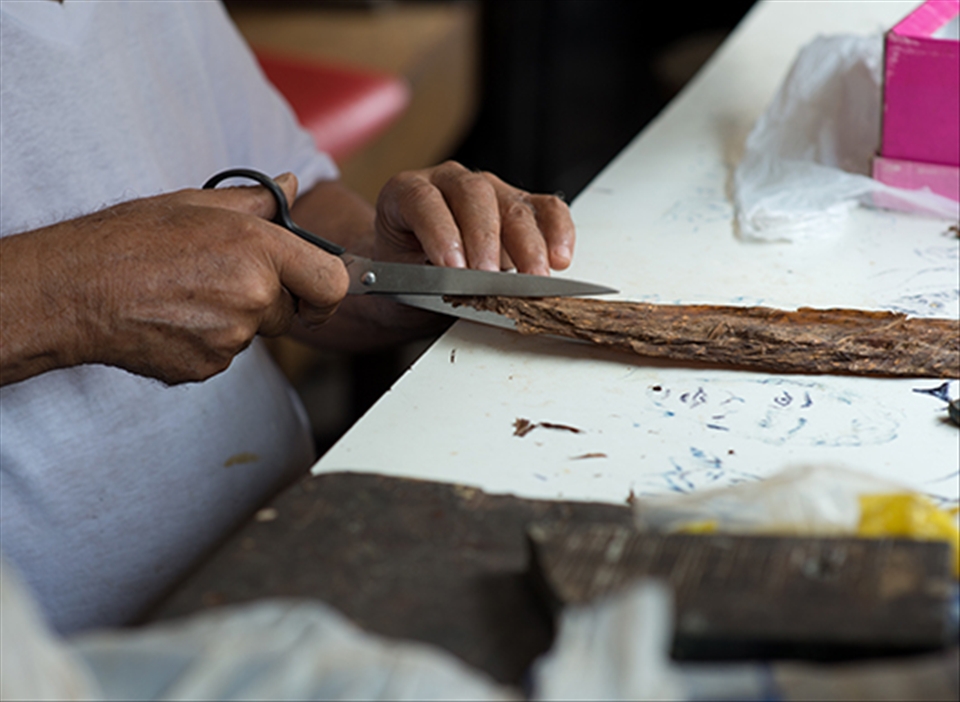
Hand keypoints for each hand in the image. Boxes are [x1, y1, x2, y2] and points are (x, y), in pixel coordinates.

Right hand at [0, 174, 348, 385]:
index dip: (327, 289)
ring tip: (189, 294)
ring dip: (237, 319)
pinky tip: (175, 317)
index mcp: (258, 249)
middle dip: (271, 299)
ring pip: (256, 332)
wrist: (74, 290)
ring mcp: (232, 337)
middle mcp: (254, 296)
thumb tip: (290, 185)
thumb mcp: (195, 204)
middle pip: (291, 311)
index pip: (332, 283)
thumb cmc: (129, 240)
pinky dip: (209, 340)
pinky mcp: (209, 366)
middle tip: (224, 278)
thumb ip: (256, 201)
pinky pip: (227, 355)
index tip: (315, 290)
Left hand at [373, 161, 574, 275]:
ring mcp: (489, 191)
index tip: (452, 268)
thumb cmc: (406, 277)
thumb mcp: (403, 283)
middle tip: (490, 278)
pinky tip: (558, 259)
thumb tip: (457, 290)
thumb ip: (426, 282)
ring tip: (532, 278)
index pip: (424, 201)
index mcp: (406, 192)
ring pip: (513, 205)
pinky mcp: (521, 206)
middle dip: (485, 240)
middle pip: (474, 196)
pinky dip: (557, 233)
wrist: (413, 280)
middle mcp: (449, 182)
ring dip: (527, 245)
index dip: (440, 233)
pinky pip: (547, 210)